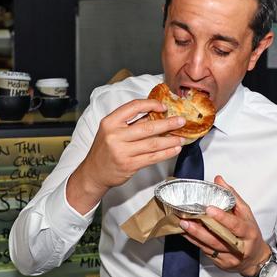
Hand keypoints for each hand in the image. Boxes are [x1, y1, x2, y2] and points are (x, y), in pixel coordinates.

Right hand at [67, 99, 184, 213]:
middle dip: (168, 123)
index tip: (164, 106)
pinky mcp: (129, 165)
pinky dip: (166, 153)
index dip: (151, 104)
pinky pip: (152, 157)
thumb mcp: (111, 130)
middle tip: (181, 121)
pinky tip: (174, 149)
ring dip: (170, 140)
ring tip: (182, 137)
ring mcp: (122, 151)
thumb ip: (130, 122)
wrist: (94, 172)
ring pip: (153, 144)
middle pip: (147, 127)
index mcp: (110, 122)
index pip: (134, 107)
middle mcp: (115, 135)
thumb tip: (156, 113)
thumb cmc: (104, 149)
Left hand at [179, 175, 270, 276]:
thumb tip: (219, 179)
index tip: (209, 209)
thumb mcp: (246, 213)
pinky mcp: (221, 264)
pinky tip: (186, 234)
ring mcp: (230, 257)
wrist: (255, 259)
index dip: (222, 217)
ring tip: (182, 225)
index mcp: (248, 232)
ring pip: (209, 247)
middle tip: (186, 219)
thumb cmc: (250, 233)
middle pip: (218, 239)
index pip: (235, 225)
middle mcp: (240, 247)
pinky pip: (206, 252)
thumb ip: (232, 196)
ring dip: (194, 236)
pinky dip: (195, 242)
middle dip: (200, 229)